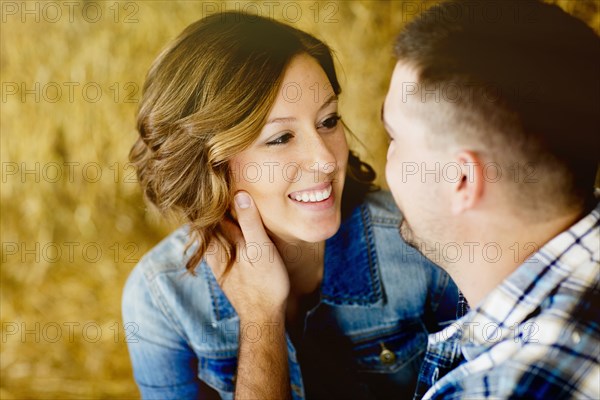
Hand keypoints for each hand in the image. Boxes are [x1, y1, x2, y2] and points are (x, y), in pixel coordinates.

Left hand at [207, 191, 289, 321]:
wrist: (264, 317)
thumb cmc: (264, 284)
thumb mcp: (260, 249)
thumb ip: (249, 222)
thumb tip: (239, 194)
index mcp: (217, 244)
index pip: (204, 214)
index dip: (207, 196)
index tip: (210, 178)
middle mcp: (215, 251)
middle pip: (210, 221)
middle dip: (214, 205)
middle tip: (221, 182)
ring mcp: (221, 260)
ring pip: (217, 232)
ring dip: (223, 217)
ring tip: (231, 198)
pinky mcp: (230, 267)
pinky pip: (226, 242)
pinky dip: (230, 230)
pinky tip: (241, 225)